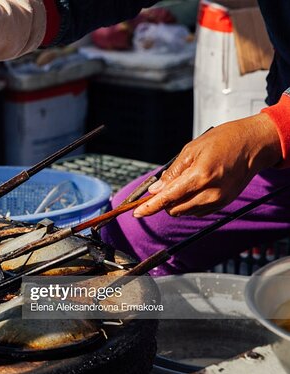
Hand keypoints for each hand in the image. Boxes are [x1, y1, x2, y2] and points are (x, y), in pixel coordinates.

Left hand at [133, 113, 281, 217]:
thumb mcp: (191, 150)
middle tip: (164, 188)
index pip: (169, 198)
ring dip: (177, 203)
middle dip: (164, 202)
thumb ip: (172, 173)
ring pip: (185, 212)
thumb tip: (155, 190)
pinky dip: (190, 204)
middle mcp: (210, 192)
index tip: (137, 213)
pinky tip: (196, 188)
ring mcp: (219, 200)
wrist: (253, 144)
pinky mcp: (224, 204)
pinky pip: (198, 211)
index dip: (150, 207)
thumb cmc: (223, 141)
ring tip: (185, 183)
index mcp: (200, 175)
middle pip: (174, 209)